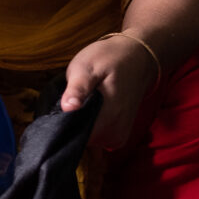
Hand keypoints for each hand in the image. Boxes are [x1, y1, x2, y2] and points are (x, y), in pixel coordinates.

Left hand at [60, 33, 159, 149]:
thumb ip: (78, 88)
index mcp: (108, 118)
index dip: (62, 125)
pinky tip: (91, 109)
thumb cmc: (110, 59)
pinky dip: (89, 125)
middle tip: (73, 99)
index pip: (75, 137)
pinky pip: (96, 138)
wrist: (138, 58)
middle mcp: (114, 134)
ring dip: (80, 123)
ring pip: (86, 139)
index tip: (60, 108)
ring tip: (84, 101)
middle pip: (79, 140)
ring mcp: (117, 138)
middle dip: (70, 123)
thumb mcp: (87, 66)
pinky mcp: (118, 137)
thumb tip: (67, 108)